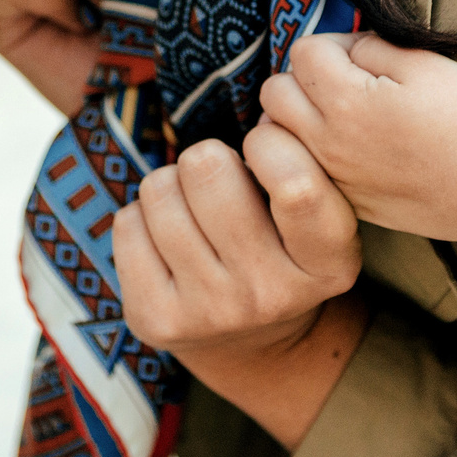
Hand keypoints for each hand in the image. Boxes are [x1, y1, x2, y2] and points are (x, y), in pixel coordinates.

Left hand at [115, 127, 368, 449]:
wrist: (253, 346)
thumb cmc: (284, 247)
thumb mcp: (319, 213)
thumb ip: (303, 162)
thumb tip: (268, 110)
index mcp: (328, 263)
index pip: (297, 186)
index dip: (270, 143)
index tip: (264, 147)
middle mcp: (271, 294)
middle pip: (207, 169)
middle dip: (207, 158)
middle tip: (218, 182)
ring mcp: (210, 312)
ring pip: (159, 190)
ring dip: (171, 187)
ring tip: (193, 211)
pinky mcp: (156, 319)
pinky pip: (127, 223)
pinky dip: (141, 219)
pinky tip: (167, 241)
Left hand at [259, 32, 456, 250]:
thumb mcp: (424, 63)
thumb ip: (369, 48)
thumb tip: (343, 51)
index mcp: (347, 103)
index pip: (302, 52)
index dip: (334, 43)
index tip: (365, 54)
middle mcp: (329, 146)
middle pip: (274, 93)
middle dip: (302, 77)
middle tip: (346, 80)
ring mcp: (335, 180)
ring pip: (278, 137)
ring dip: (297, 117)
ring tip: (340, 113)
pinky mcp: (348, 204)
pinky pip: (304, 171)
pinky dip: (311, 154)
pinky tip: (352, 148)